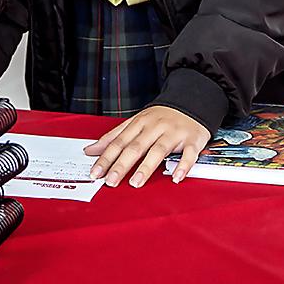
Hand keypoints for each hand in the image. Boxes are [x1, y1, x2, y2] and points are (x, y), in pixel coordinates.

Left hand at [83, 105, 209, 187]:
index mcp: (140, 123)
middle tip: (111, 181)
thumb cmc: (161, 116)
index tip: (96, 172)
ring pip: (159, 150)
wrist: (192, 101)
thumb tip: (91, 150)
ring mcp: (174, 133)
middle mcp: (155, 127)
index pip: (119, 142)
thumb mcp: (136, 121)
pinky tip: (175, 177)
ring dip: (146, 167)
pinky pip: (188, 154)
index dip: (106, 157)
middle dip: (122, 164)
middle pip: (136, 147)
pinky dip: (183, 166)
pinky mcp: (192, 140)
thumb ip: (114, 136)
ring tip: (135, 183)